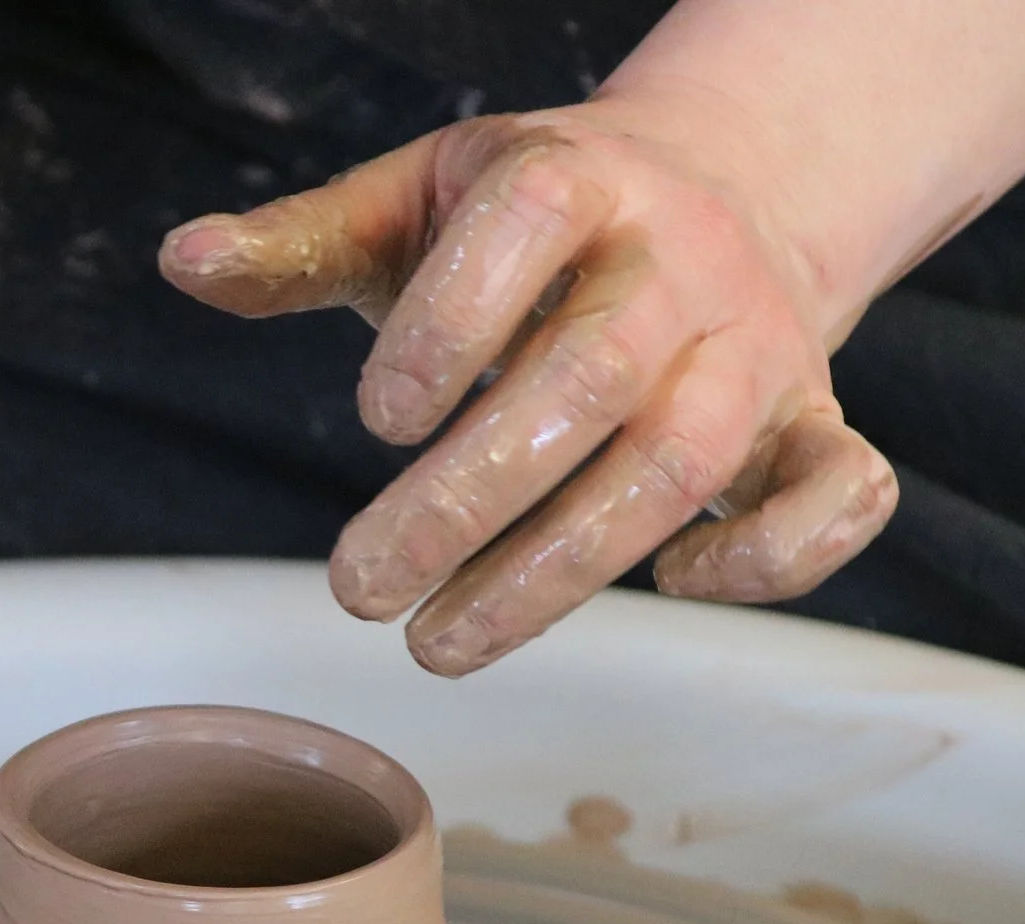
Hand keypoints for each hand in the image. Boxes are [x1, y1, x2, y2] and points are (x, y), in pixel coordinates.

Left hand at [160, 103, 899, 675]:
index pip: (526, 223)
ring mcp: (758, 348)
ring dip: (557, 572)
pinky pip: (843, 494)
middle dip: (466, 502)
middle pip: (589, 380)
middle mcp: (679, 263)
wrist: (723, 189)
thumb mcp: (416, 202)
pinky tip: (668, 590)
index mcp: (576, 179)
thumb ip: (302, 243)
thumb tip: (181, 261)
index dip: (450, 322)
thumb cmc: (535, 221)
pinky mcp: (815, 423)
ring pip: (683, 465)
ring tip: (438, 644)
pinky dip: (775, 560)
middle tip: (357, 591)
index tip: (373, 419)